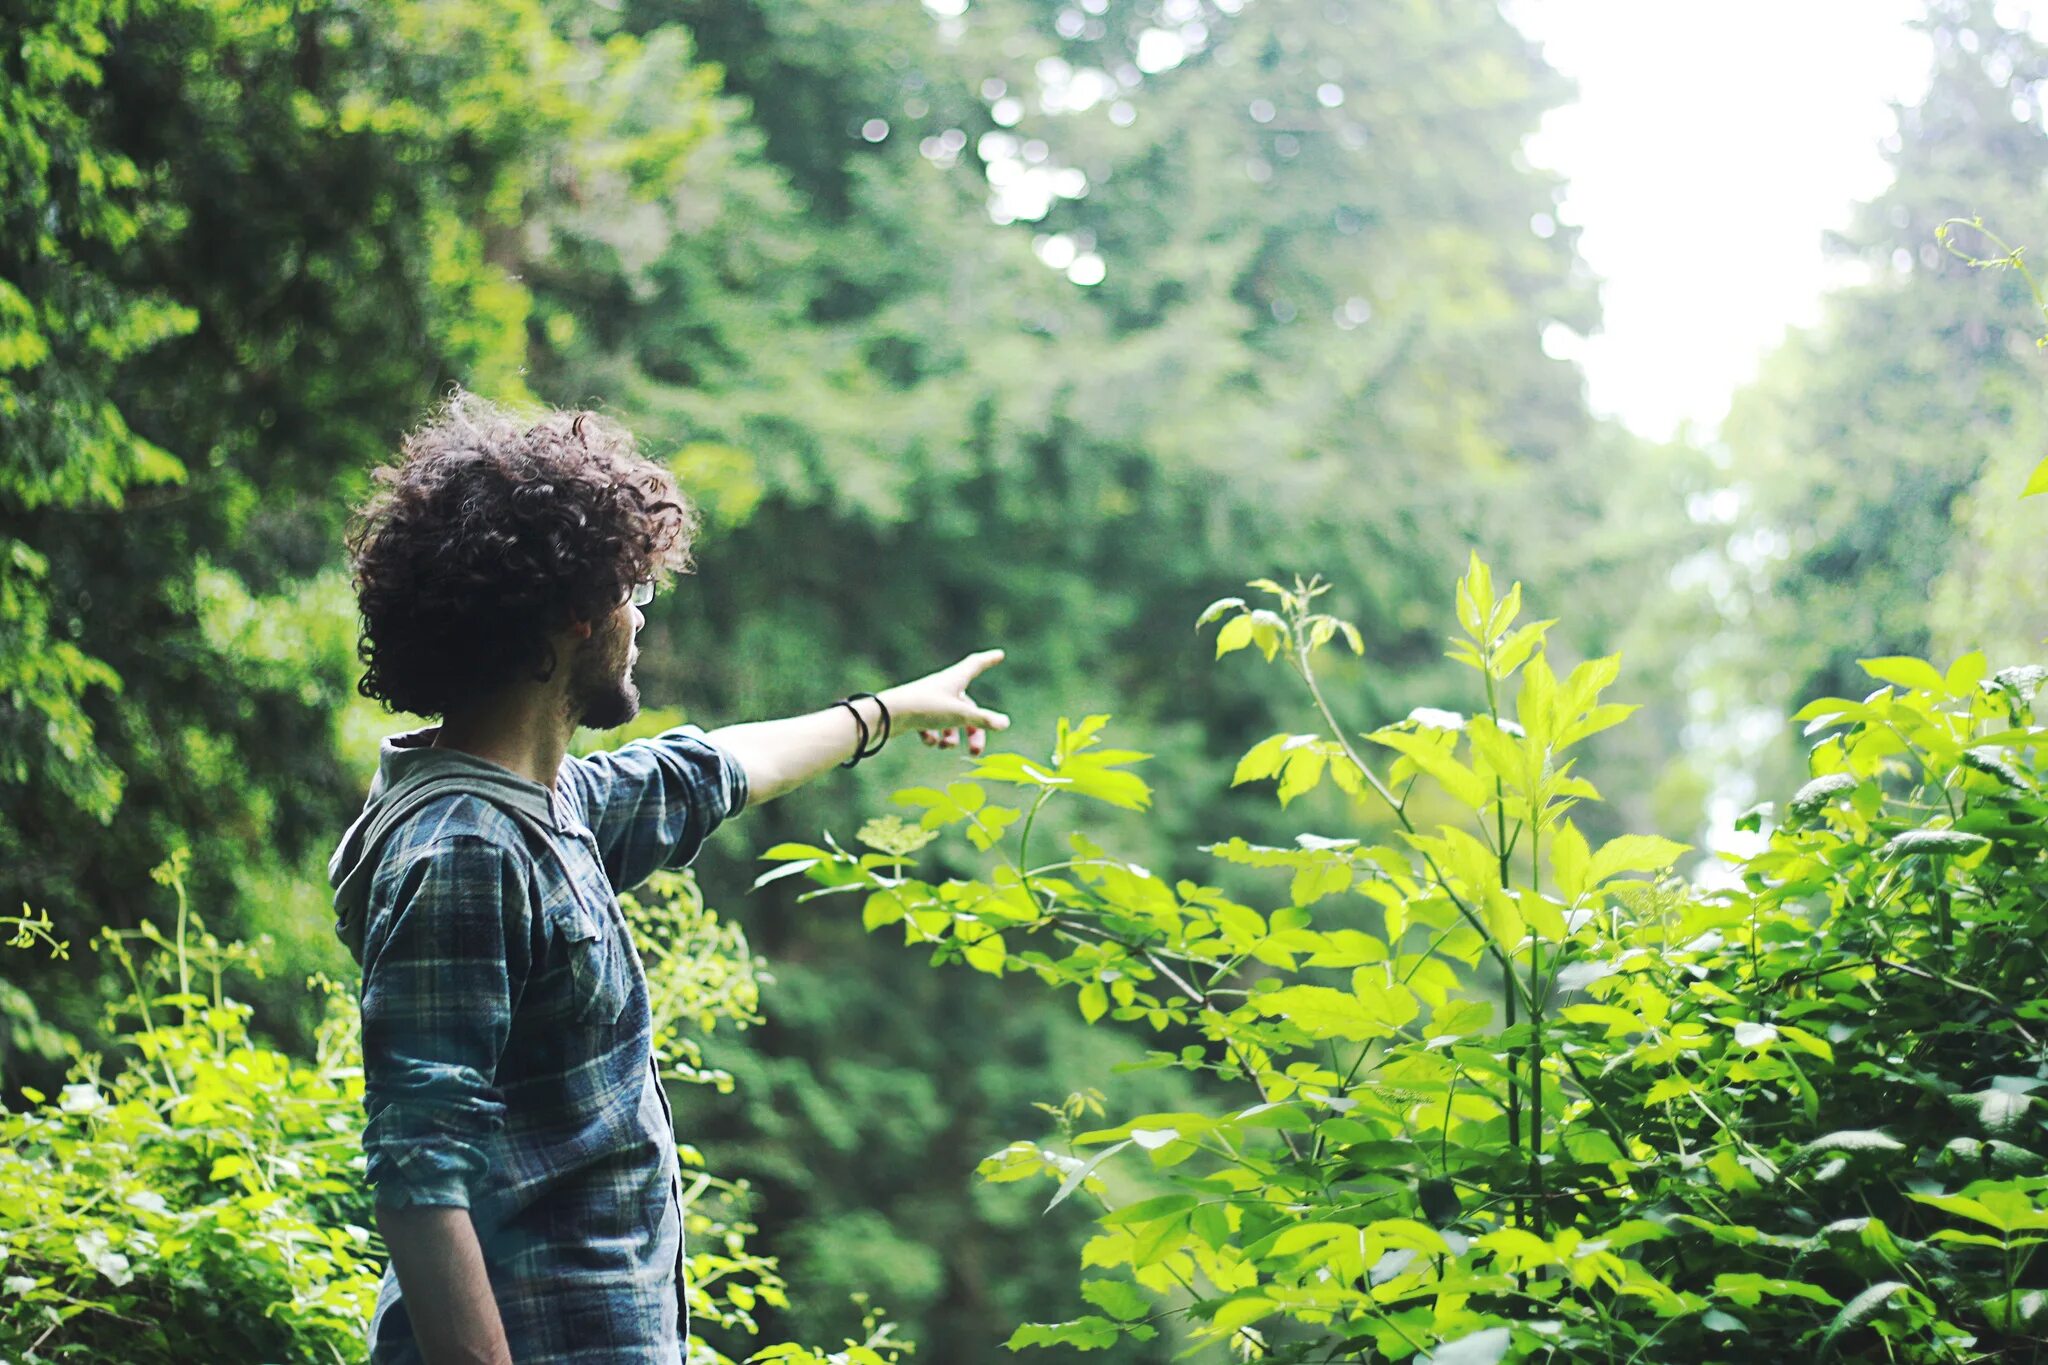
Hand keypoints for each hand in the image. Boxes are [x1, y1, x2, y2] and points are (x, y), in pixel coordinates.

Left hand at [881, 650, 1010, 757]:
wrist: (888, 715)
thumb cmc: (926, 708)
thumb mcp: (959, 715)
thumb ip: (983, 720)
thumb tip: (1005, 723)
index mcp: (955, 679)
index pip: (976, 665)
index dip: (989, 660)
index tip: (999, 654)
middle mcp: (943, 687)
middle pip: (967, 707)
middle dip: (973, 731)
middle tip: (975, 752)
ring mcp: (929, 700)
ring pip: (950, 719)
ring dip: (951, 737)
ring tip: (945, 747)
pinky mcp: (916, 712)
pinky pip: (931, 726)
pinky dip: (932, 736)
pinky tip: (928, 741)